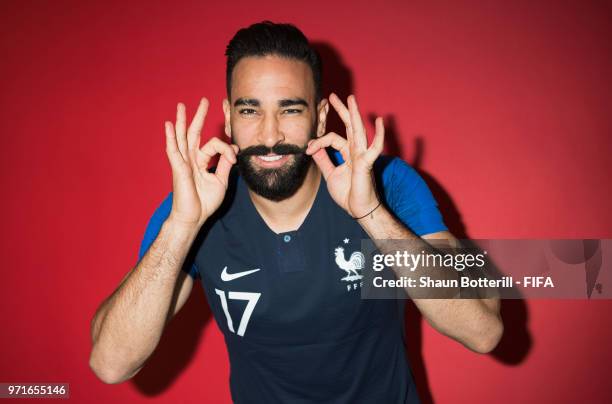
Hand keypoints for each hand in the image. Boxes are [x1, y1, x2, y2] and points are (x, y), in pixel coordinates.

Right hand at [165, 98, 237, 227]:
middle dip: (199, 116)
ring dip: (182, 121)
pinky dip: (171, 137)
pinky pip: (174, 150)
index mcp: (201, 161)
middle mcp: (191, 159)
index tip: (234, 154)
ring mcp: (183, 162)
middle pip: (194, 133)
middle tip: (204, 101)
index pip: (214, 145)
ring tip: (181, 106)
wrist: (194, 217)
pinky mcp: (179, 168)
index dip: (226, 147)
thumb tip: (233, 149)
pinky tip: (168, 125)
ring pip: (182, 137)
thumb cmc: (204, 202)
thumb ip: (226, 164)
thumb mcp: (221, 180)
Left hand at [306, 93, 383, 217]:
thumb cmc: (348, 193)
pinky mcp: (367, 163)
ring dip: (354, 114)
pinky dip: (379, 134)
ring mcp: (362, 155)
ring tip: (351, 99)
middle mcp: (355, 151)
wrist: (357, 209)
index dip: (318, 141)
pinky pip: (375, 147)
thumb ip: (323, 160)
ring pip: (358, 130)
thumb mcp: (330, 174)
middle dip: (341, 110)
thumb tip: (313, 148)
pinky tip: (379, 121)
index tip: (308, 149)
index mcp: (347, 152)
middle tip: (332, 96)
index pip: (332, 138)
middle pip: (348, 126)